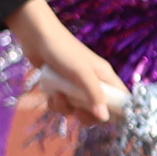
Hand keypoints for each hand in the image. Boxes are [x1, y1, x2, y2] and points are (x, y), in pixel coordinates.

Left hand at [5, 1, 125, 123]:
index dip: (117, 112)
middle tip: (76, 110)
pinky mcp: (59, 86)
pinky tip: (49, 96)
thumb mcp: (81, 72)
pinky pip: (62, 104)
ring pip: (77, 109)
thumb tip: (104, 117)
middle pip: (98, 110)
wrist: (35, 35)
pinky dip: (55, 104)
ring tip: (57, 96)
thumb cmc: (63, 50)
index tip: (105, 120)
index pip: (121, 99)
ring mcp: (75, 85)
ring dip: (65, 108)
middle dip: (86, 115)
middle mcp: (93, 82)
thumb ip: (94, 94)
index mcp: (105, 77)